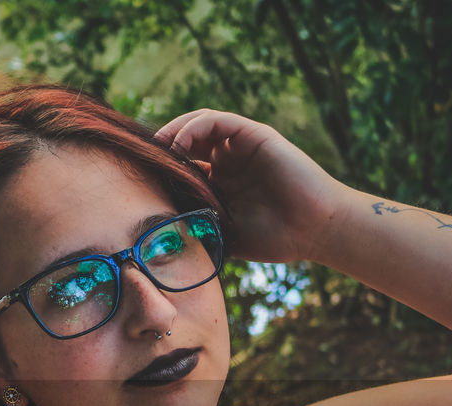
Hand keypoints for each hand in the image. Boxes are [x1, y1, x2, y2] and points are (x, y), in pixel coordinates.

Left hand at [154, 109, 349, 264]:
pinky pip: (217, 120)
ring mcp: (241, 146)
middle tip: (140, 160)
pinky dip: (193, 127)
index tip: (136, 179)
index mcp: (220, 183)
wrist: (314, 230)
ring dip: (173, 133)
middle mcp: (228, 160)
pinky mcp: (254, 135)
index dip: (159, 169)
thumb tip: (155, 229)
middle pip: (185, 141)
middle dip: (161, 148)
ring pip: (198, 125)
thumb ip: (196, 224)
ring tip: (157, 150)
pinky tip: (180, 145)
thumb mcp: (222, 233)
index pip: (181, 165)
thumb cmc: (274, 238)